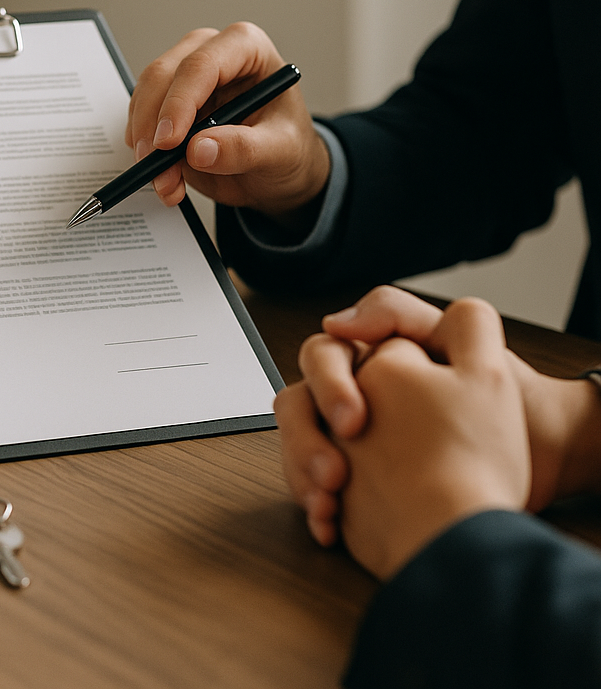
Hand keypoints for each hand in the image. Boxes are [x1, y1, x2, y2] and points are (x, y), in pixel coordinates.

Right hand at [125, 23, 329, 217]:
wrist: (277, 170)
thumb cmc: (289, 148)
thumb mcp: (281, 151)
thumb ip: (244, 149)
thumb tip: (199, 150)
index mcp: (246, 48)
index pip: (202, 65)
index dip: (179, 102)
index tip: (169, 142)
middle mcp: (210, 54)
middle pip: (163, 76)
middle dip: (153, 125)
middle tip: (156, 166)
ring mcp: (184, 78)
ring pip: (145, 98)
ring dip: (146, 144)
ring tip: (168, 184)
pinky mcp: (167, 103)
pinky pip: (142, 122)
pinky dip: (145, 153)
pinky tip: (166, 179)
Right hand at [276, 286, 600, 553]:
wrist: (541, 466)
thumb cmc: (510, 406)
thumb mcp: (458, 344)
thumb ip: (397, 315)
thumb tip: (336, 322)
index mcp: (376, 358)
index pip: (325, 355)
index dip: (329, 383)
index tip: (353, 421)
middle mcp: (356, 391)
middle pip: (300, 400)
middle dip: (307, 436)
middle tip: (337, 472)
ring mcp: (348, 437)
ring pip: (297, 442)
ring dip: (302, 471)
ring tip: (329, 501)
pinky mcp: (350, 477)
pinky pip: (308, 483)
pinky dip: (314, 504)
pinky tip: (330, 522)